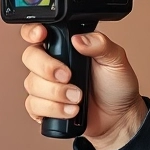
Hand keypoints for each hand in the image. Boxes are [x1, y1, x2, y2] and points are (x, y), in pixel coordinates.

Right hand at [21, 24, 147, 149]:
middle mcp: (51, 64)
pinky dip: (53, 109)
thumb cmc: (116, 86)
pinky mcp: (43, 107)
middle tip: (68, 76)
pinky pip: (34, 105)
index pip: (37, 32)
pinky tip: (71, 110)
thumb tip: (78, 39)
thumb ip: (100, 44)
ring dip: (56, 93)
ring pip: (32, 84)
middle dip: (47, 68)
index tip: (41, 36)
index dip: (32, 31)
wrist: (119, 118)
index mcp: (65, 46)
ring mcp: (45, 86)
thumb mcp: (115, 60)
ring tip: (78, 98)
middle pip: (30, 57)